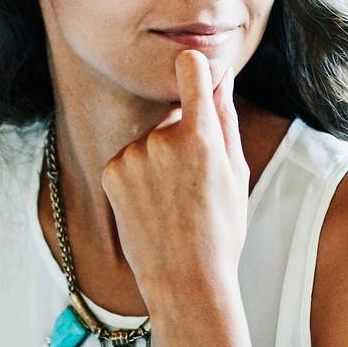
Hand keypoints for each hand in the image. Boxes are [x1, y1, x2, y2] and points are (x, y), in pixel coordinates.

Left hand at [101, 50, 247, 300]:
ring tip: (173, 200)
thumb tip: (220, 75)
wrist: (185, 279)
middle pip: (172, 116)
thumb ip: (225, 118)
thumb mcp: (236, 172)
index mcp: (201, 136)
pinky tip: (152, 205)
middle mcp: (162, 139)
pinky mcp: (111, 171)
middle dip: (184, 136)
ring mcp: (132, 155)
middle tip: (196, 183)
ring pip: (150, 139)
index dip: (194, 67)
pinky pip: (129, 158)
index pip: (190, 69)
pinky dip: (139, 174)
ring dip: (160, 158)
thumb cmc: (221, 229)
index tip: (196, 69)